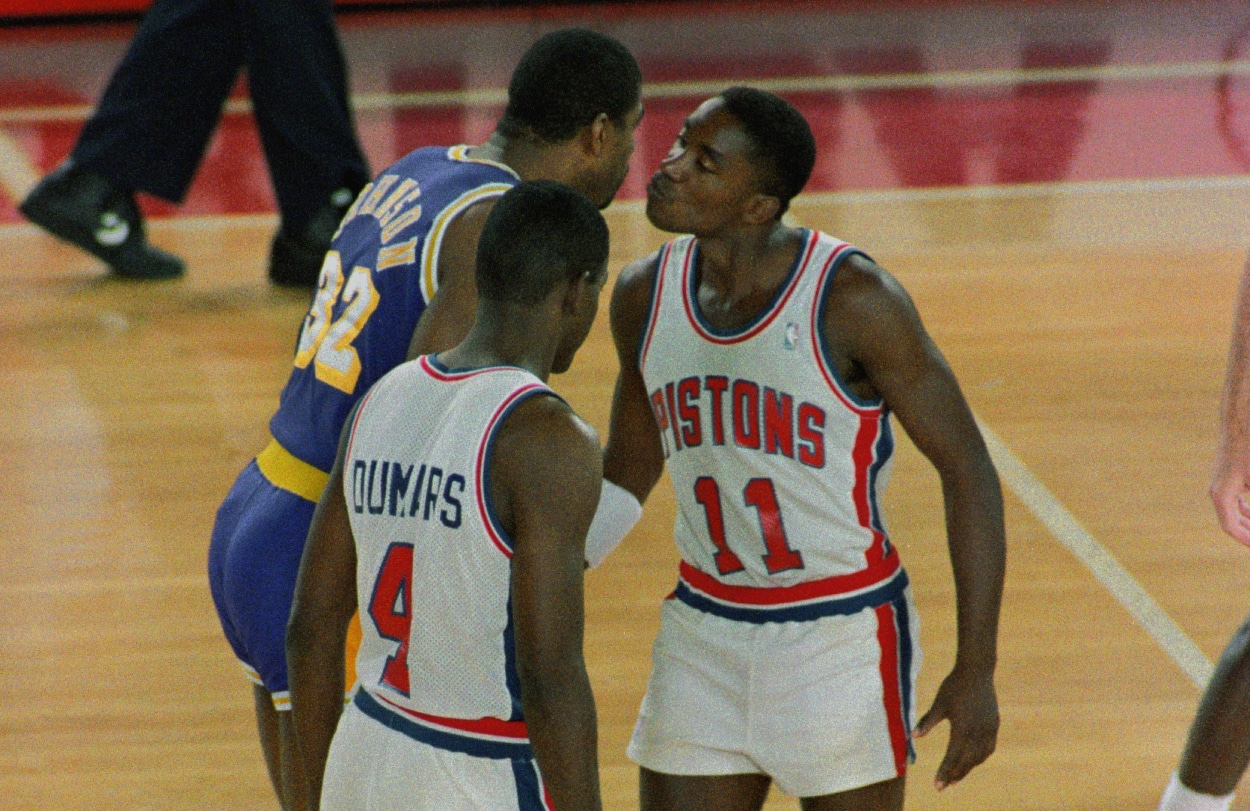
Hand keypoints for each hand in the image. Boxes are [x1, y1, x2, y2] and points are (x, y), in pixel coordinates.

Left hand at [914, 666, 997, 790]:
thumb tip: (913, 736)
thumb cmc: (954, 686)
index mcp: (962, 727)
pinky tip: (973, 760)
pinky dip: (980, 757)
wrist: (977, 671)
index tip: (938, 785)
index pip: (953, 756)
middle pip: (967, 761)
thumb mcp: (939, 704)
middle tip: (945, 785)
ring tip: (957, 775)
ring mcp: (989, 728)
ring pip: (980, 756)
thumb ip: (927, 721)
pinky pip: (989, 747)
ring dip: (969, 767)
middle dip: (956, 774)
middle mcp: (978, 731)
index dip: (945, 772)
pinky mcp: (994, 724)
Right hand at [1210, 454, 1249, 545]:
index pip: (1231, 528)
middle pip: (1232, 522)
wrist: (1241, 422)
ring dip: (1248, 521)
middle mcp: (1217, 492)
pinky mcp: (1227, 477)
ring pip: (1234, 512)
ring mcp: (1220, 484)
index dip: (1246, 541)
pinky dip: (1247, 510)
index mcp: (1221, 496)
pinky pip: (1235, 500)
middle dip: (1248, 532)